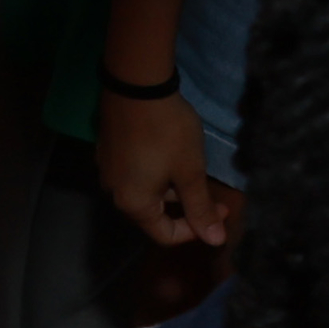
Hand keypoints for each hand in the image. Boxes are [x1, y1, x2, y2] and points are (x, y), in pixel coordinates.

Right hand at [97, 80, 229, 247]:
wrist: (137, 85)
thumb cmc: (168, 133)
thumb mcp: (191, 172)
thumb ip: (201, 209)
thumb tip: (215, 242)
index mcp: (133, 203)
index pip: (165, 235)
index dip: (197, 229)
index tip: (222, 208)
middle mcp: (114, 191)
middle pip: (153, 213)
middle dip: (185, 206)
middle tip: (212, 190)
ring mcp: (107, 169)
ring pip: (144, 191)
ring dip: (170, 188)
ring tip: (191, 167)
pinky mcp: (106, 149)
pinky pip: (133, 173)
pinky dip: (154, 172)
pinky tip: (168, 152)